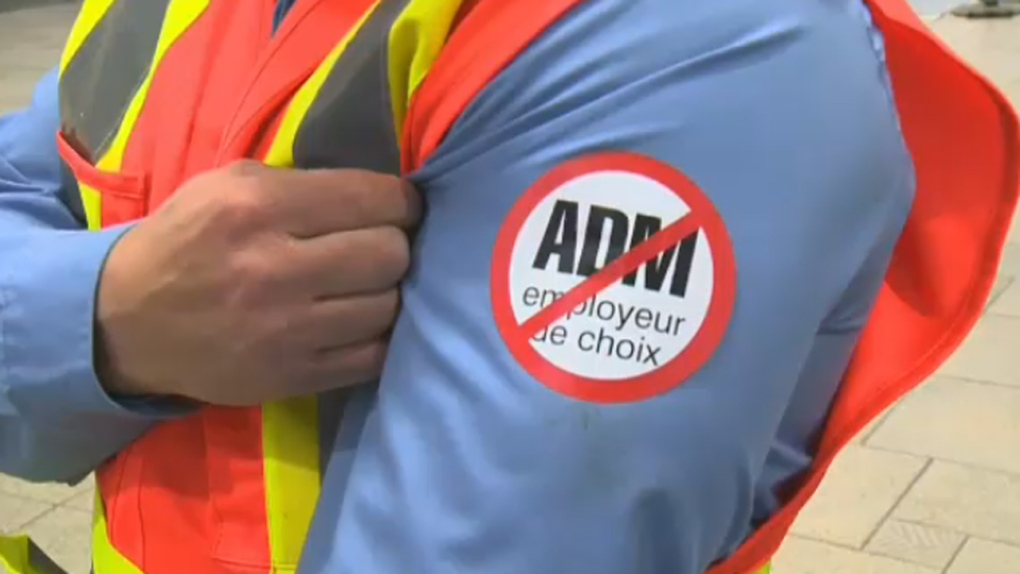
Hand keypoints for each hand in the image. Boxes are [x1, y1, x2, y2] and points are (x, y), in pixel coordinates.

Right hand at [94, 161, 419, 405]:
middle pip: (390, 253)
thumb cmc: (187, 241)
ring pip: (388, 305)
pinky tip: (358, 321)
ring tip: (365, 284)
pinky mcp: (293, 376)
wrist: (128, 323)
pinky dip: (376, 335)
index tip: (400, 207)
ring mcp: (286, 331)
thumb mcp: (227, 185)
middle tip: (381, 245)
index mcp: (258, 208)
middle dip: (395, 244)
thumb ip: (302, 182)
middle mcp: (275, 268)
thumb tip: (381, 193)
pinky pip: (373, 355)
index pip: (373, 199)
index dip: (401, 201)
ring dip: (386, 292)